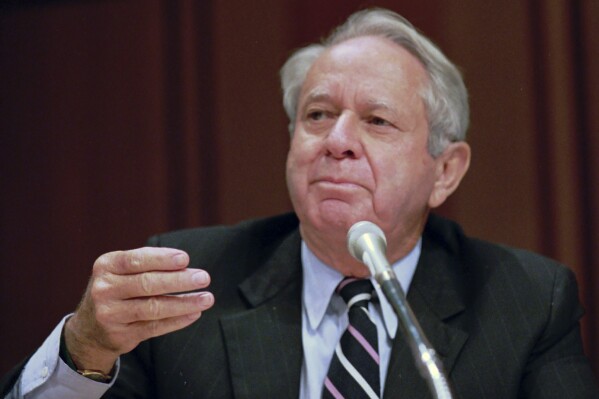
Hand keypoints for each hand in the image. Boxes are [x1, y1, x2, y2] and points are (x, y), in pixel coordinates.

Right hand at [64, 247, 213, 372]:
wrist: (90, 328)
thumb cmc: (118, 289)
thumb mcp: (122, 270)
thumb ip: (148, 264)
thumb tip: (184, 264)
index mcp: (106, 266)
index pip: (136, 260)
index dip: (162, 259)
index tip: (185, 259)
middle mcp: (104, 289)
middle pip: (147, 284)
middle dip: (179, 280)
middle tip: (203, 277)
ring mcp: (111, 314)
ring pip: (153, 308)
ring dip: (184, 303)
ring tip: (207, 298)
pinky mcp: (121, 335)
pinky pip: (155, 327)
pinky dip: (177, 321)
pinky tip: (194, 313)